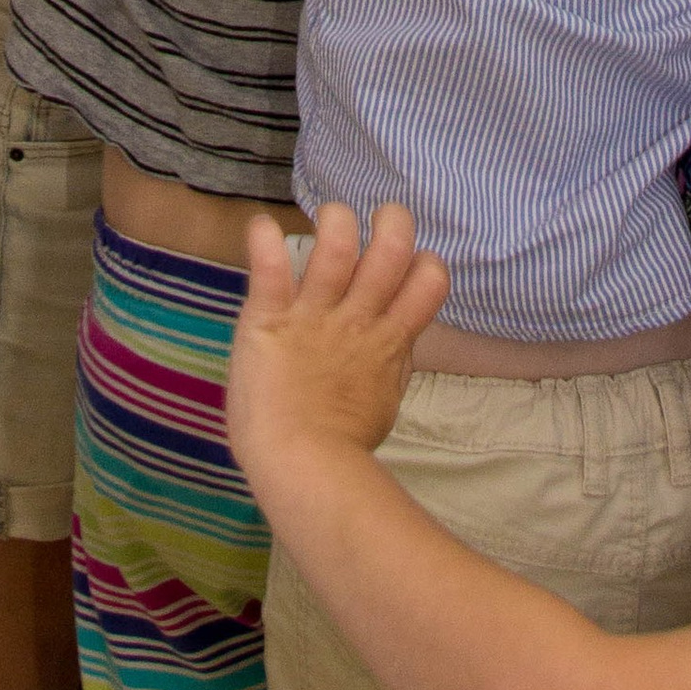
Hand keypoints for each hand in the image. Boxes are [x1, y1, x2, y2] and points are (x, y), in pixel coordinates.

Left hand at [228, 202, 450, 495]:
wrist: (302, 469)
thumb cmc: (340, 449)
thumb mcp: (383, 401)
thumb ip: (389, 364)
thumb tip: (396, 344)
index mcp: (388, 339)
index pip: (430, 279)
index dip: (422, 261)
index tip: (403, 264)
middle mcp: (357, 318)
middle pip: (392, 247)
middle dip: (392, 221)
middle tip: (375, 222)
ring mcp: (314, 316)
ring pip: (336, 242)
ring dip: (335, 220)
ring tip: (328, 222)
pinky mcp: (269, 319)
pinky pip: (269, 267)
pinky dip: (262, 239)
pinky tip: (260, 227)